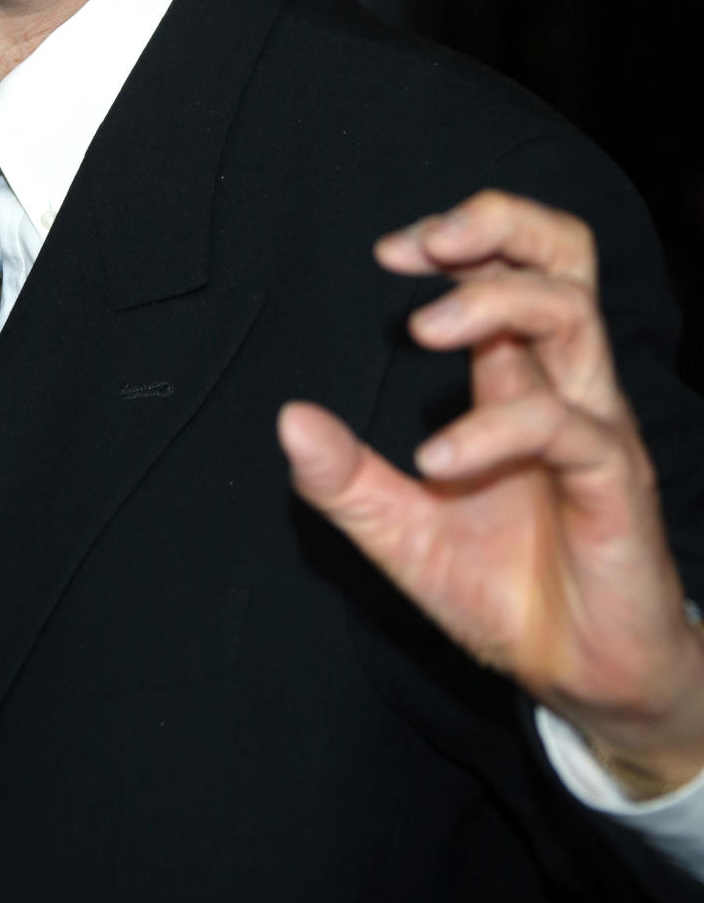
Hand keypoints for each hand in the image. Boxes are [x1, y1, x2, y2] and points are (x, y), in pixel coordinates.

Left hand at [278, 191, 703, 793]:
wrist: (579, 679)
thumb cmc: (502, 590)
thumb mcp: (402, 532)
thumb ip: (346, 479)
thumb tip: (288, 418)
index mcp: (517, 380)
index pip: (510, 266)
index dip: (455, 237)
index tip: (388, 252)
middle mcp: (563, 385)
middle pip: (562, 257)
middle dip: (497, 223)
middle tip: (428, 244)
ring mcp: (595, 427)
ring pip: (572, 313)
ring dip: (491, 301)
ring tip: (420, 327)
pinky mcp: (614, 483)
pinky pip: (564, 425)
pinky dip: (493, 429)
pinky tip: (437, 460)